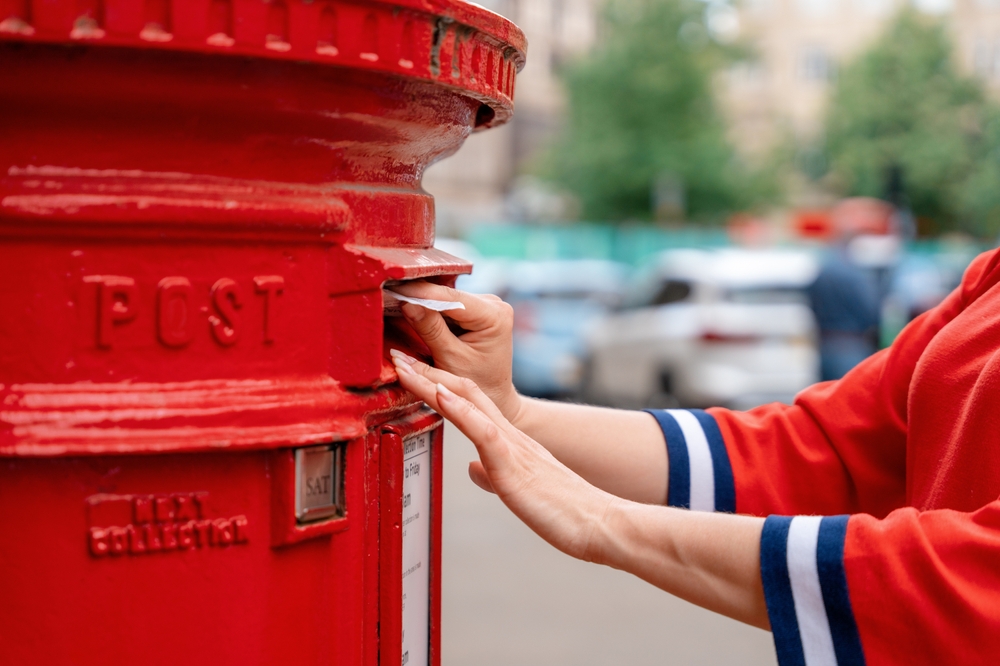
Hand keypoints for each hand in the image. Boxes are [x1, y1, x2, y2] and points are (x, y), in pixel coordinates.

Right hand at [390, 282, 521, 423]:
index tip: (393, 288)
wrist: (493, 396)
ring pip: (445, 298)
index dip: (420, 292)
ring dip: (421, 301)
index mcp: (494, 316)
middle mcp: (493, 304)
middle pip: (447, 295)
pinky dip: (429, 309)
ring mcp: (485, 305)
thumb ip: (430, 330)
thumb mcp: (450, 359)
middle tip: (387, 293)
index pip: (451, 298)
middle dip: (417, 296)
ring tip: (394, 299)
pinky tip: (409, 308)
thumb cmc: (478, 384)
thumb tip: (407, 303)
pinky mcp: (475, 310)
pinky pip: (447, 305)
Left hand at [391, 352, 619, 562]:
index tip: (410, 371)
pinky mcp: (514, 464)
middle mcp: (510, 434)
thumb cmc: (565, 511)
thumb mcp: (518, 488)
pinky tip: (440, 394)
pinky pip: (483, 430)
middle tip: (396, 353)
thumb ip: (494, 473)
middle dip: (426, 372)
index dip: (437, 384)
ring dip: (432, 381)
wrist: (599, 523)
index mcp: (510, 441)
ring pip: (468, 401)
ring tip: (405, 363)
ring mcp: (512, 445)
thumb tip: (471, 468)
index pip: (468, 401)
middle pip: (463, 390)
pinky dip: (459, 409)